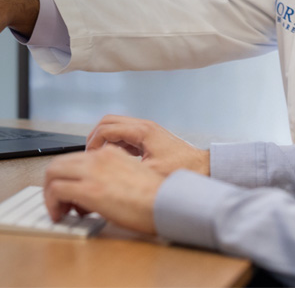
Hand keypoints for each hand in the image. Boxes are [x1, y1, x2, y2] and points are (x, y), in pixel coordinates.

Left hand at [43, 146, 164, 234]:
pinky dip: (52, 203)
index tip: (70, 195)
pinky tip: (60, 215)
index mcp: (110, 153)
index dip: (67, 177)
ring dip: (50, 193)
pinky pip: (56, 190)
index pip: (75, 159)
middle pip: (58, 163)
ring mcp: (92, 172)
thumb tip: (95, 193)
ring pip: (52, 173)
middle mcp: (99, 158)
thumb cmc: (157, 197)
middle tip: (59, 202)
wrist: (168, 203)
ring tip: (58, 210)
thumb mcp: (133, 176)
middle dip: (52, 183)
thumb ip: (112, 176)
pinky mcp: (89, 190)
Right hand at [85, 115, 209, 176]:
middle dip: (95, 137)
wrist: (205, 169)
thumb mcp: (151, 174)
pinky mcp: (150, 137)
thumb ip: (126, 170)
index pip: (106, 129)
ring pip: (116, 126)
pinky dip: (115, 143)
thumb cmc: (185, 171)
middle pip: (108, 121)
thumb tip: (105, 172)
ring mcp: (147, 130)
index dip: (93, 143)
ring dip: (105, 139)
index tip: (89, 157)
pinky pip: (125, 134)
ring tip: (99, 158)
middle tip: (90, 155)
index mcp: (142, 132)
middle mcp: (144, 126)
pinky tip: (116, 159)